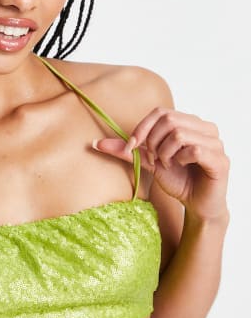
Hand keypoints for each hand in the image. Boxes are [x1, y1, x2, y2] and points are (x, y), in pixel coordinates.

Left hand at [92, 107, 229, 221]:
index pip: (161, 112)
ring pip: (180, 134)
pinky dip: (181, 160)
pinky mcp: (220, 159)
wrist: (197, 205)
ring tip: (169, 164)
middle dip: (154, 142)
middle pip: (169, 120)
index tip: (133, 147)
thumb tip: (96, 143)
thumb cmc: (178, 180)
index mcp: (189, 123)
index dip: (142, 128)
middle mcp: (205, 128)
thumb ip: (128, 151)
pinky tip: (182, 167)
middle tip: (156, 159)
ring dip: (166, 153)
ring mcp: (215, 142)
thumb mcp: (149, 163)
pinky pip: (195, 150)